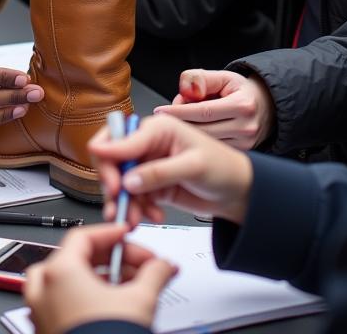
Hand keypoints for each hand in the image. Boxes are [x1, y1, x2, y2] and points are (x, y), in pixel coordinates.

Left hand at [24, 223, 175, 333]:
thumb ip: (154, 273)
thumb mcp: (140, 299)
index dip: (111, 233)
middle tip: (139, 265)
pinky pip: (63, 304)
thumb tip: (163, 266)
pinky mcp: (46, 331)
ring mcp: (41, 313)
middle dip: (113, 260)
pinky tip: (110, 308)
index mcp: (60, 272)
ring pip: (68, 282)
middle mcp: (44, 289)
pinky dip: (85, 299)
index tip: (128, 235)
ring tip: (128, 288)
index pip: (84, 236)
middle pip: (77, 257)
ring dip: (99, 279)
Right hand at [89, 113, 253, 225]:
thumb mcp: (193, 166)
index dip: (109, 159)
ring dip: (124, 204)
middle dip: (112, 185)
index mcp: (156, 129)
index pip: (118, 137)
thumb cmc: (223, 167)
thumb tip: (128, 179)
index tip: (111, 182)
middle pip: (112, 161)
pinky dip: (137, 210)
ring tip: (135, 219)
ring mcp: (147, 166)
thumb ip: (159, 172)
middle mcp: (147, 145)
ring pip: (120, 184)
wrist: (237, 191)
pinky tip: (152, 216)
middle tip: (119, 203)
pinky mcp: (150, 186)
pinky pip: (132, 199)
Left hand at [153, 70, 274, 149]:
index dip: (179, 112)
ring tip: (181, 121)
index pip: (203, 111)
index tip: (160, 112)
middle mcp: (246, 127)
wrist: (266, 107)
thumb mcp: (222, 77)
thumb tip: (185, 90)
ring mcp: (245, 144)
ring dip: (188, 133)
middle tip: (165, 117)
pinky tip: (190, 134)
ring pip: (206, 142)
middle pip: (203, 130)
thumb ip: (201, 78)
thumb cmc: (239, 91)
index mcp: (242, 105)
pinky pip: (212, 149)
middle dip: (180, 123)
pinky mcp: (242, 154)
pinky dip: (197, 142)